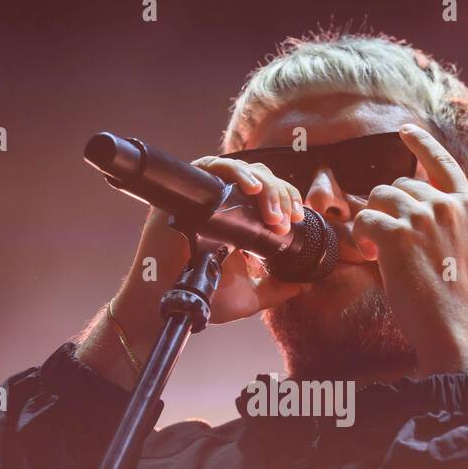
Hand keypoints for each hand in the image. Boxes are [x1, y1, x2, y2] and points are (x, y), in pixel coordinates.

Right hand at [115, 156, 307, 328]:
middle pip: (261, 179)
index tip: (296, 220)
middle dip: (281, 195)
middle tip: (285, 220)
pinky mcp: (187, 190)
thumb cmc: (201, 298)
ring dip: (265, 186)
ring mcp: (206, 195)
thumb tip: (300, 285)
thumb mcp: (247, 297)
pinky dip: (235, 171)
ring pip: (242, 170)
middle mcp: (224, 203)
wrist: (167, 302)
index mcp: (239, 221)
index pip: (269, 196)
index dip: (287, 200)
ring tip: (273, 214)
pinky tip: (251, 188)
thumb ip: (273, 291)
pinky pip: (213, 166)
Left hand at [351, 123, 467, 375]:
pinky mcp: (396, 235)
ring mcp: (420, 218)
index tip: (405, 131)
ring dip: (373, 221)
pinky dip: (360, 236)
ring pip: (380, 198)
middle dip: (390, 210)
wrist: (457, 329)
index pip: (442, 163)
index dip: (421, 143)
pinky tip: (368, 255)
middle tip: (388, 241)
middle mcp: (445, 206)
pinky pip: (365, 220)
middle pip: (400, 187)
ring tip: (376, 250)